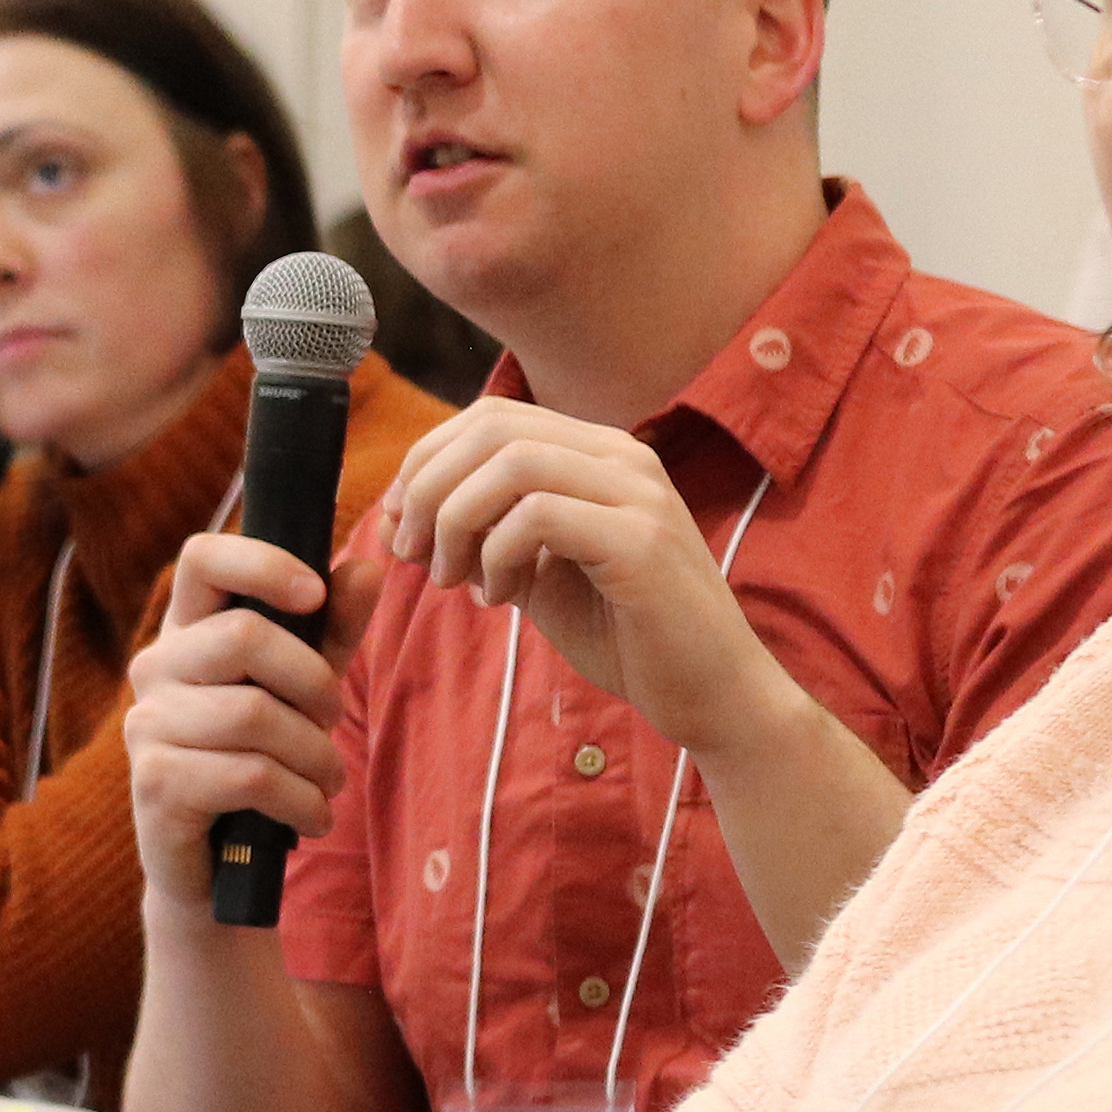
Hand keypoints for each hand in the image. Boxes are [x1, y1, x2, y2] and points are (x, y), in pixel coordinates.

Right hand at [121, 523, 390, 912]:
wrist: (217, 868)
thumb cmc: (259, 762)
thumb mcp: (303, 691)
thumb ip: (332, 631)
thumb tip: (366, 568)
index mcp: (187, 631)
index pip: (203, 558)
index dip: (262, 563)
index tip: (314, 594)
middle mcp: (154, 667)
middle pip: (245, 637)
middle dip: (315, 683)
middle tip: (333, 723)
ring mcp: (146, 725)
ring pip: (255, 715)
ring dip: (315, 756)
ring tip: (328, 785)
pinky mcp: (155, 782)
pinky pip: (249, 774)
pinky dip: (299, 799)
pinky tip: (311, 817)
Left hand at [383, 401, 799, 766]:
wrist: (711, 693)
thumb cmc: (627, 635)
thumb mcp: (540, 573)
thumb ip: (487, 534)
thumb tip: (407, 513)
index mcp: (598, 453)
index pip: (492, 417)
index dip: (428, 461)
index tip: (399, 522)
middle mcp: (622, 457)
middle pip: (492, 428)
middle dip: (429, 488)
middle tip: (412, 552)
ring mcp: (637, 493)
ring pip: (510, 464)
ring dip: (457, 520)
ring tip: (452, 578)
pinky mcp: (641, 540)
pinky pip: (540, 517)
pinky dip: (497, 555)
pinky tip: (498, 597)